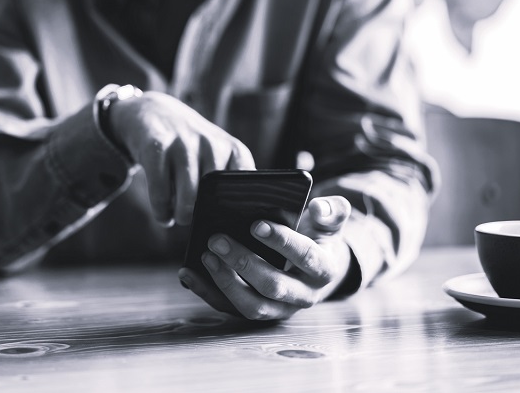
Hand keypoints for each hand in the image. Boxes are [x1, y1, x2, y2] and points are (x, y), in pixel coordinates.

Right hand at [108, 91, 254, 225]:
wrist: (153, 111)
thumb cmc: (190, 146)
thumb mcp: (217, 154)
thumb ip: (229, 182)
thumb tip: (236, 223)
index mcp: (233, 149)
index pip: (246, 185)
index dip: (239, 209)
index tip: (230, 223)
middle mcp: (212, 144)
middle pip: (215, 197)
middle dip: (205, 216)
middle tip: (197, 220)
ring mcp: (184, 143)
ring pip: (188, 198)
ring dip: (182, 216)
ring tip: (179, 218)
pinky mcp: (157, 147)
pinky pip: (161, 192)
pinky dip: (161, 211)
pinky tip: (163, 215)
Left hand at [178, 195, 352, 319]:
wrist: (316, 267)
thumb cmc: (316, 237)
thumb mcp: (330, 223)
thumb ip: (332, 210)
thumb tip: (318, 206)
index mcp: (324, 269)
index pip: (305, 257)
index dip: (281, 242)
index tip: (256, 224)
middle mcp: (303, 295)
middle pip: (273, 285)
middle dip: (243, 262)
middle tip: (217, 239)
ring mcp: (279, 309)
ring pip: (252, 306)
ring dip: (225, 282)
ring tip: (205, 255)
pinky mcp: (257, 312)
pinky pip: (229, 308)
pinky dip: (206, 292)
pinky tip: (187, 273)